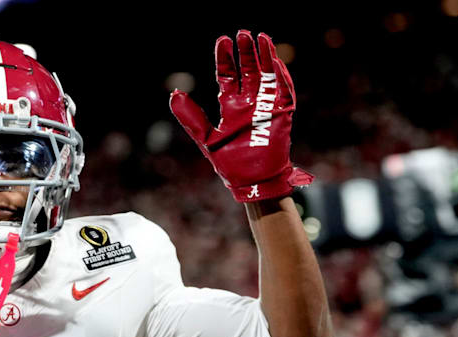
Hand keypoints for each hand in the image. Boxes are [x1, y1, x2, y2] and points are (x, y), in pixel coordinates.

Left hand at [170, 30, 311, 202]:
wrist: (252, 182)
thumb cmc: (229, 163)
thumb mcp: (206, 137)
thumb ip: (190, 116)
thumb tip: (174, 93)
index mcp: (230, 106)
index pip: (227, 75)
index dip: (225, 58)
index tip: (223, 40)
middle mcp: (248, 102)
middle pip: (248, 70)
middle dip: (245, 52)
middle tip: (242, 33)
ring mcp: (266, 106)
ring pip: (266, 75)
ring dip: (264, 56)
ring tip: (260, 37)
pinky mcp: (282, 114)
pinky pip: (283, 90)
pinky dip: (280, 75)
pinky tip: (274, 60)